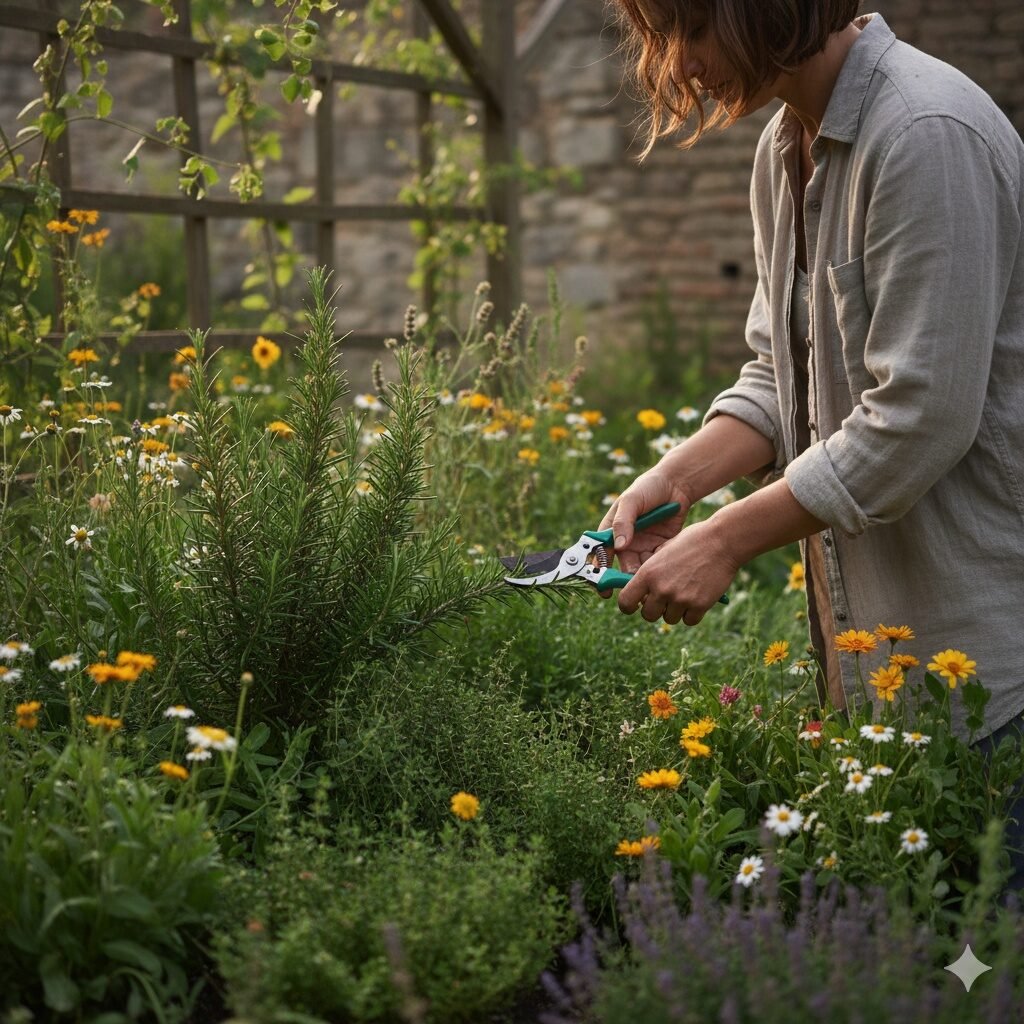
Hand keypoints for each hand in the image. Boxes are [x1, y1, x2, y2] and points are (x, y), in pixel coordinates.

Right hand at [598, 470, 690, 575]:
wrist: (676, 484)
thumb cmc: (648, 487)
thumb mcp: (632, 500)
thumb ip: (623, 522)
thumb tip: (618, 546)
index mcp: (612, 530)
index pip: (602, 552)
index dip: (600, 570)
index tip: (602, 585)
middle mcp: (626, 541)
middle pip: (623, 565)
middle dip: (626, 577)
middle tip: (633, 584)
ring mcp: (643, 546)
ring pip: (641, 568)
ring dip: (645, 574)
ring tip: (652, 574)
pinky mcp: (660, 548)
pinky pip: (658, 562)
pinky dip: (660, 565)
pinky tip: (666, 561)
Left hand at [616, 518, 737, 625]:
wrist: (722, 541)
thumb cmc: (692, 541)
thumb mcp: (664, 550)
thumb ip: (651, 570)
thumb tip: (641, 590)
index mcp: (648, 573)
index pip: (625, 602)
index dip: (628, 606)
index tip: (635, 605)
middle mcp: (661, 588)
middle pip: (647, 615)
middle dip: (654, 609)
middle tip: (664, 599)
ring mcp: (680, 599)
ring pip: (669, 619)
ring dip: (675, 610)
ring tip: (685, 593)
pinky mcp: (699, 606)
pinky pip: (689, 621)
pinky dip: (692, 613)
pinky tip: (697, 598)